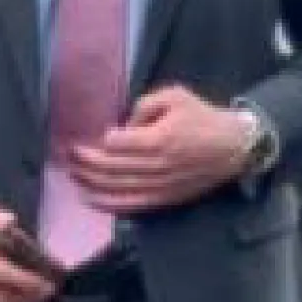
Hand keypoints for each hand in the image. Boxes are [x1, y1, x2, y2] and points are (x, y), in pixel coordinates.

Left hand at [70, 85, 254, 215]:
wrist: (235, 147)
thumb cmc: (202, 117)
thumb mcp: (175, 96)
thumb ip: (144, 105)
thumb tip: (120, 126)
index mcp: (161, 139)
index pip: (118, 144)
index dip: (96, 142)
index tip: (79, 137)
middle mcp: (160, 166)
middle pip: (113, 168)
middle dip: (85, 161)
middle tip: (66, 153)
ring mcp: (163, 186)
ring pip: (118, 188)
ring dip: (90, 182)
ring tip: (71, 172)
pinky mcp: (167, 199)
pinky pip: (133, 205)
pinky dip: (108, 204)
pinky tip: (88, 198)